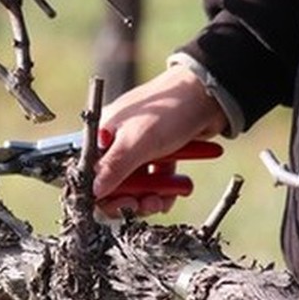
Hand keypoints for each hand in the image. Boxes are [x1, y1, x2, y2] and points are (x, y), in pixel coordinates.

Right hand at [94, 65, 226, 216]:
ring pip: (136, 184)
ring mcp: (138, 147)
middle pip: (113, 183)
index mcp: (102, 135)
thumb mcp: (137, 142)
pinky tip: (176, 191)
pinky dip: (165, 188)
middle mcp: (117, 142)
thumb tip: (93, 192)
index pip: (90, 173)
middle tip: (146, 205)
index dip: (102, 194)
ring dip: (150, 197)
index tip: (122, 205)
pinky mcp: (160, 152)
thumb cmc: (168, 110)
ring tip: (162, 200)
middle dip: (130, 198)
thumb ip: (113, 168)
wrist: (209, 94)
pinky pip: (156, 178)